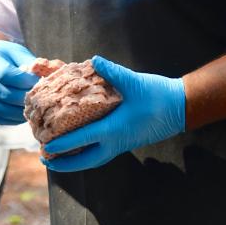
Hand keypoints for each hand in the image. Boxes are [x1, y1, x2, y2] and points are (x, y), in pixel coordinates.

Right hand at [0, 40, 38, 124]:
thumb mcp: (15, 52)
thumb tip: (47, 76)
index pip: (6, 74)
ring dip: (22, 110)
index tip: (39, 80)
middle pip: (5, 95)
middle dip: (27, 97)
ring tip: (35, 105)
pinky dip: (14, 118)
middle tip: (42, 97)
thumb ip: (29, 63)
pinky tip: (24, 111)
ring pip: (3, 111)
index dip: (25, 80)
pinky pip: (0, 119)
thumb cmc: (3, 57)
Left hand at [42, 55, 184, 171]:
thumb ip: (111, 71)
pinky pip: (101, 153)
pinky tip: (81, 144)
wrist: (179, 108)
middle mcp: (116, 142)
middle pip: (85, 161)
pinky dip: (87, 153)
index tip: (46, 147)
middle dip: (65, 164)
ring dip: (75, 161)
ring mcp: (122, 144)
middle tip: (46, 159)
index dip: (62, 144)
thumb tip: (93, 60)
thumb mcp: (133, 82)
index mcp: (113, 130)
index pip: (82, 140)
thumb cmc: (157, 96)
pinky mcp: (126, 140)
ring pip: (94, 159)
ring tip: (59, 157)